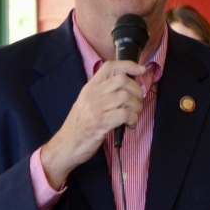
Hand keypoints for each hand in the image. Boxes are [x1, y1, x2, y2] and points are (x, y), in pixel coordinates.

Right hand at [41, 61, 146, 188]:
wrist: (67, 144)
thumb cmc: (81, 125)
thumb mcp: (89, 102)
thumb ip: (105, 92)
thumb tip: (129, 84)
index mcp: (90, 87)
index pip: (110, 66)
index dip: (129, 65)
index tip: (142, 70)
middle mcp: (91, 94)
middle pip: (122, 80)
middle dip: (137, 91)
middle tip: (137, 103)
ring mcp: (95, 108)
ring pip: (126, 96)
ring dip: (137, 107)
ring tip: (133, 116)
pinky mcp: (100, 122)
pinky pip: (125, 114)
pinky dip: (133, 119)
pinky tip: (129, 125)